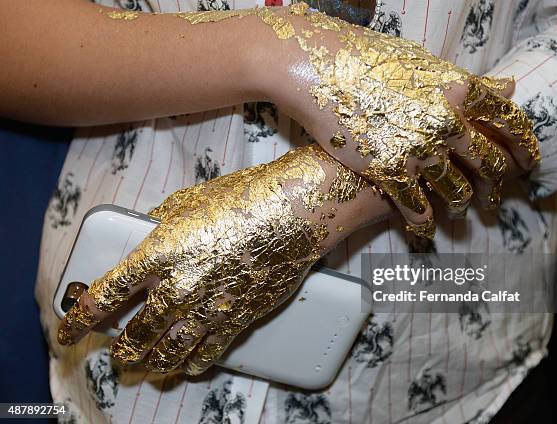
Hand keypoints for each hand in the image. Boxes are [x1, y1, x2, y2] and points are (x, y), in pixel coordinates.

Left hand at [57, 145, 392, 374]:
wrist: (294, 212)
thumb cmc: (243, 198)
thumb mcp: (189, 201)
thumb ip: (161, 224)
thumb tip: (150, 235)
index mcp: (159, 252)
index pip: (105, 296)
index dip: (79, 319)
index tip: (67, 331)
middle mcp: (179, 286)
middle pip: (136, 334)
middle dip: (120, 349)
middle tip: (116, 355)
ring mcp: (210, 307)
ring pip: (169, 351)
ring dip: (151, 364)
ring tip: (144, 369)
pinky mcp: (239, 318)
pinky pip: (208, 352)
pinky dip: (193, 362)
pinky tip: (187, 365)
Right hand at [239, 4, 539, 236]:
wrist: (320, 73)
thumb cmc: (368, 62)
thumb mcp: (424, 64)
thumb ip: (467, 82)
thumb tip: (505, 88)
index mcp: (461, 91)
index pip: (510, 123)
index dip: (525, 147)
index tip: (527, 164)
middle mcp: (447, 122)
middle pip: (488, 165)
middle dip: (496, 189)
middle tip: (495, 203)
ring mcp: (420, 151)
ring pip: (456, 192)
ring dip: (461, 210)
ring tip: (460, 218)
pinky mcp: (390, 173)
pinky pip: (418, 210)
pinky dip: (424, 225)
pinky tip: (424, 232)